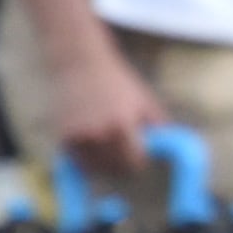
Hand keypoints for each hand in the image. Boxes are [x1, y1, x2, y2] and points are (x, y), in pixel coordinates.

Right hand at [50, 31, 168, 184]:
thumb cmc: (116, 82)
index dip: (140, 163)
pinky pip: (78, 161)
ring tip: (111, 153)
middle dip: (123, 166)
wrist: (80, 63)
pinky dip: (86, 161)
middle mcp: (99, 133)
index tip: (141, 159)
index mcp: (122, 125)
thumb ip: (158, 126)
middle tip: (126, 159)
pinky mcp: (64, 136)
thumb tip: (169, 149)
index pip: (135, 162)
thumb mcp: (144, 101)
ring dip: (104, 166)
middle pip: (115, 168)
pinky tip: (94, 149)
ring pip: (95, 168)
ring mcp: (79, 136)